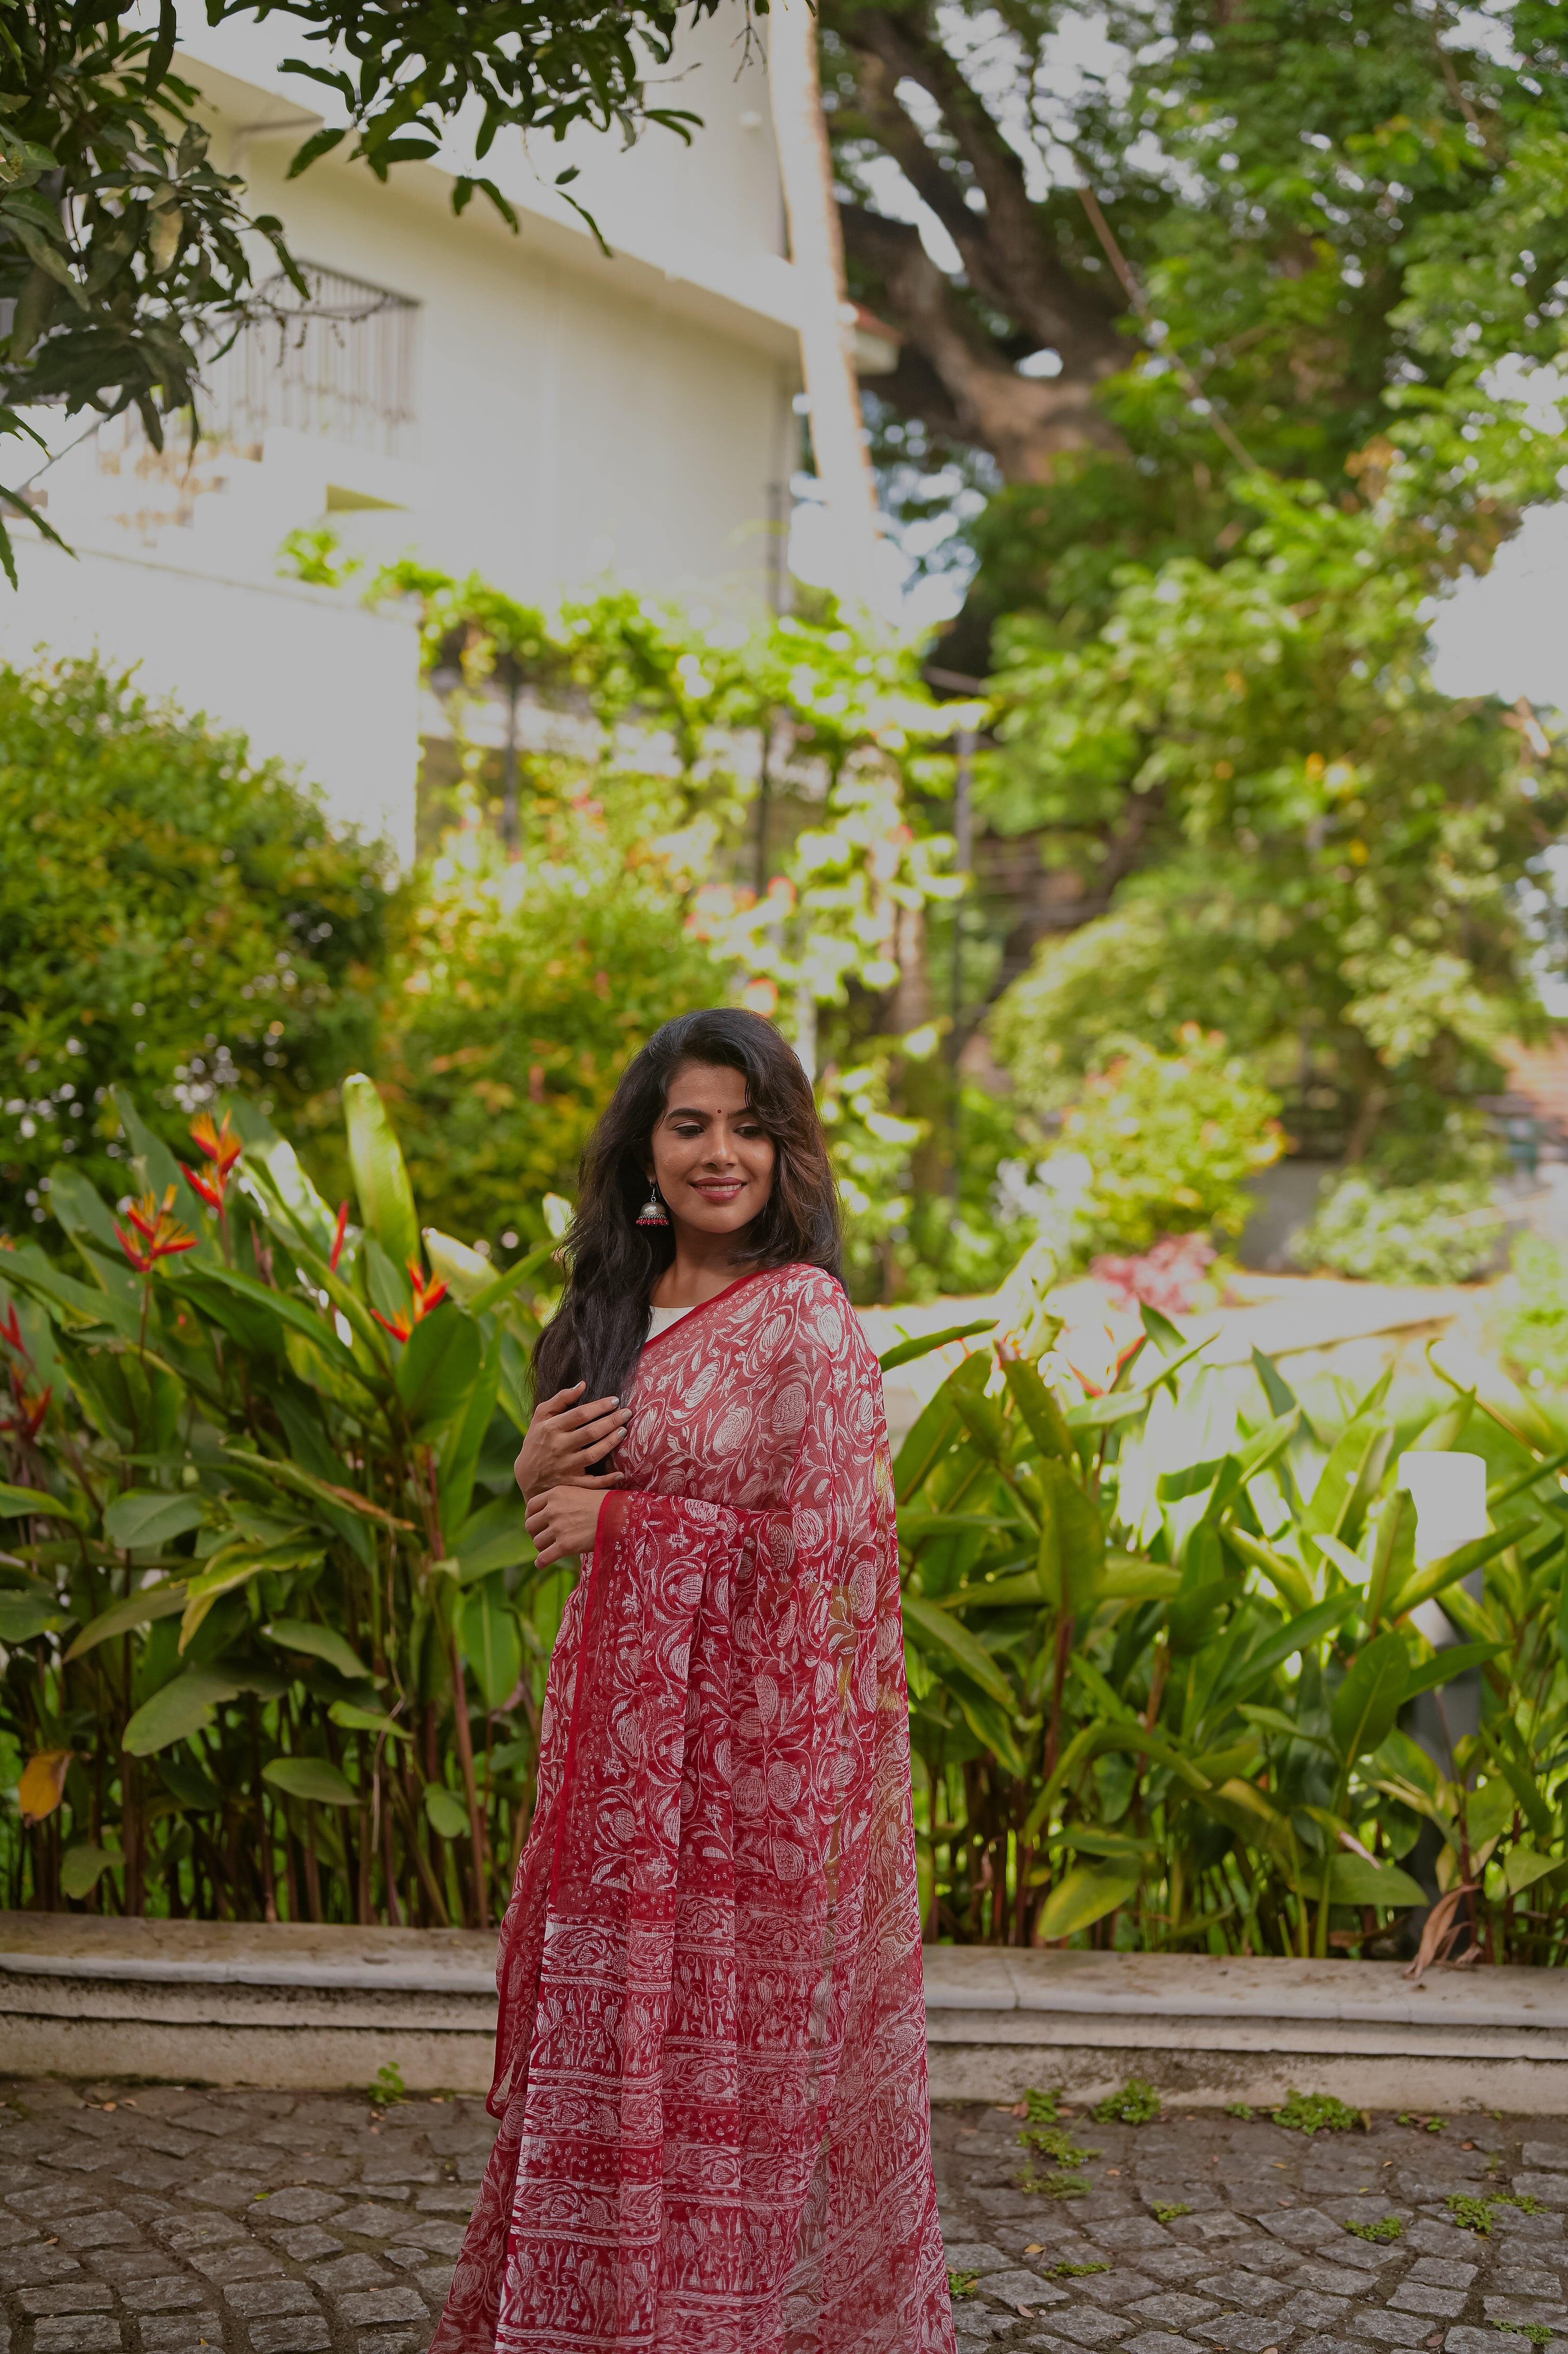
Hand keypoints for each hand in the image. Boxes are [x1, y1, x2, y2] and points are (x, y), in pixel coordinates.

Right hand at [513, 1383, 628, 1502]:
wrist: (526, 1476)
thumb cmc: (537, 1441)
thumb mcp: (541, 1417)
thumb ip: (560, 1399)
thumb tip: (582, 1385)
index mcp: (551, 1428)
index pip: (580, 1414)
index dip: (600, 1406)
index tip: (615, 1400)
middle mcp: (559, 1447)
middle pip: (590, 1432)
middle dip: (612, 1421)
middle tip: (627, 1412)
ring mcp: (565, 1467)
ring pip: (593, 1454)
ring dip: (611, 1442)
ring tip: (624, 1430)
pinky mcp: (570, 1483)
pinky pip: (590, 1484)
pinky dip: (606, 1480)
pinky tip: (621, 1473)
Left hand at [524, 1485, 608, 1566]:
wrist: (619, 1515)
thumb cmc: (605, 1503)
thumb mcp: (581, 1491)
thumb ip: (564, 1500)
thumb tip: (556, 1510)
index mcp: (555, 1494)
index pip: (531, 1506)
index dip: (532, 1516)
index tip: (538, 1523)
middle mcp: (552, 1510)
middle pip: (530, 1525)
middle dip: (536, 1533)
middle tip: (544, 1537)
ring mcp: (558, 1528)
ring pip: (537, 1542)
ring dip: (542, 1547)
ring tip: (550, 1549)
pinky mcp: (564, 1545)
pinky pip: (544, 1558)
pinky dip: (541, 1562)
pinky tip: (542, 1563)